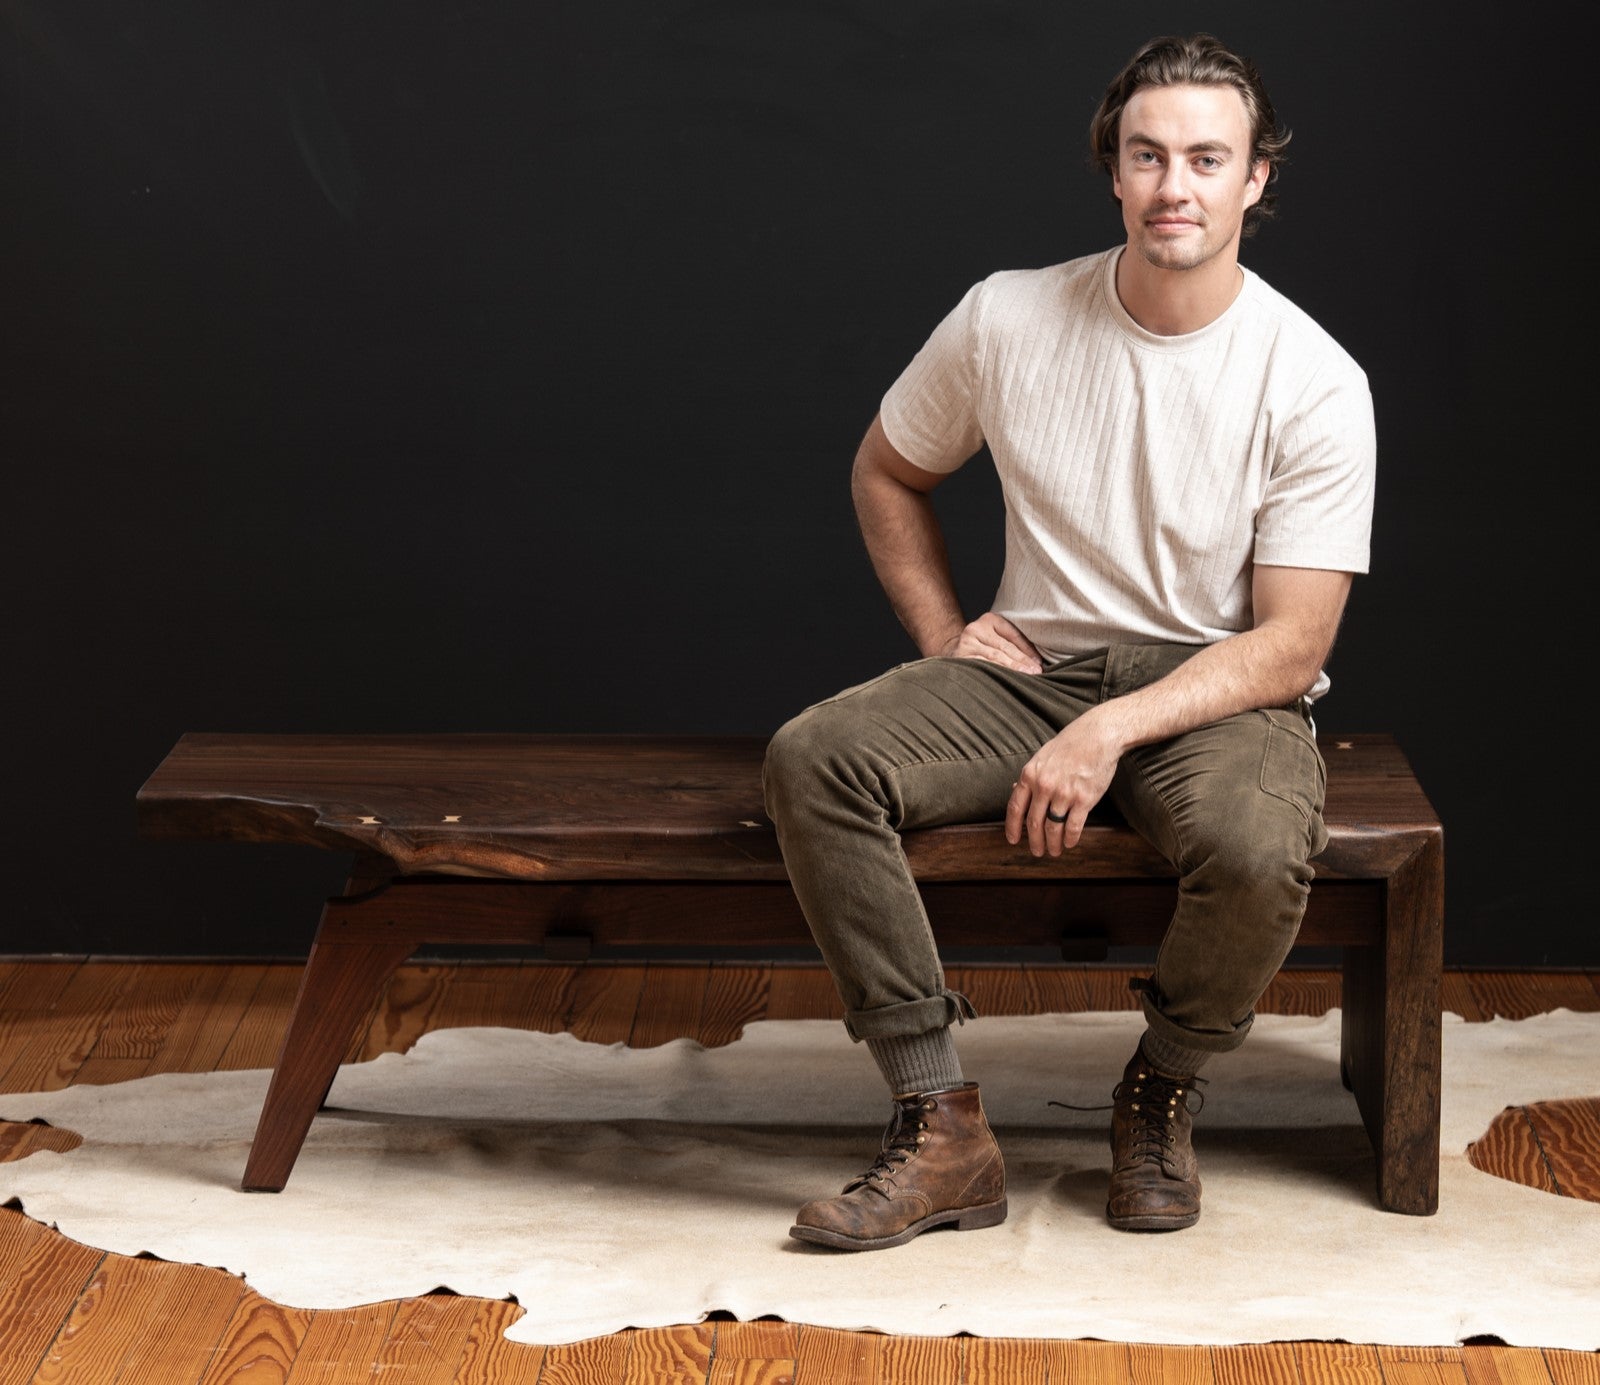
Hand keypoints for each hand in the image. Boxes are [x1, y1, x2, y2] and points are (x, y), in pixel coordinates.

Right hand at [936, 613, 1042, 673]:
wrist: (951, 652)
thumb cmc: (983, 648)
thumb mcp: (996, 638)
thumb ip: (1013, 644)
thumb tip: (1037, 662)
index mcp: (990, 620)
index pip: (1013, 634)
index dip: (1027, 649)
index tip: (1039, 663)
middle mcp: (976, 628)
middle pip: (1004, 647)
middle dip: (1022, 661)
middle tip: (1036, 673)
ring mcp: (966, 643)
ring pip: (994, 658)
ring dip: (1012, 669)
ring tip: (1026, 677)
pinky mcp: (960, 657)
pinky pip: (981, 667)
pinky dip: (996, 674)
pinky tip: (1006, 680)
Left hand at [1005, 712, 1123, 856]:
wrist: (1098, 736)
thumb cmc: (1070, 744)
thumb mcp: (1042, 756)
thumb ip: (1030, 775)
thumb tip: (1015, 790)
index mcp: (1030, 775)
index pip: (1015, 808)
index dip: (1012, 828)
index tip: (1013, 840)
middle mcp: (1044, 786)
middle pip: (1034, 823)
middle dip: (1034, 841)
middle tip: (1036, 852)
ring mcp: (1064, 794)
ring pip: (1053, 828)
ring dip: (1053, 844)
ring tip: (1054, 851)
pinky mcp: (1084, 799)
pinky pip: (1073, 827)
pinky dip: (1070, 839)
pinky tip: (1070, 843)